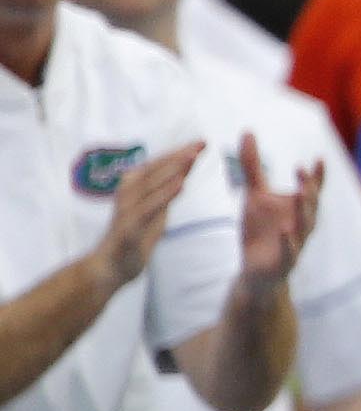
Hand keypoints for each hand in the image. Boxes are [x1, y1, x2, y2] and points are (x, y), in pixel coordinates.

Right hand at [94, 139, 203, 285]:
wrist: (109, 268)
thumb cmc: (133, 239)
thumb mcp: (155, 214)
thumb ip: (165, 195)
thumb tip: (181, 175)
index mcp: (134, 189)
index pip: (158, 167)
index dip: (178, 153)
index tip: (200, 142)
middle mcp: (128, 194)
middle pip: (155, 170)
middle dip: (179, 155)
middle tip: (201, 142)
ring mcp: (128, 210)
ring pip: (151, 184)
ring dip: (172, 169)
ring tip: (192, 156)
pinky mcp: (129, 227)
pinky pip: (149, 208)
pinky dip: (164, 195)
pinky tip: (180, 184)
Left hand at [234, 142, 317, 292]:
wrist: (256, 271)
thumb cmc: (260, 229)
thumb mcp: (254, 194)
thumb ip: (252, 165)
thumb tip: (248, 132)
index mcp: (297, 207)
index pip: (312, 189)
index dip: (317, 175)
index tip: (318, 158)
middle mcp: (301, 223)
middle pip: (310, 204)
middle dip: (308, 188)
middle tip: (302, 170)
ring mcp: (295, 242)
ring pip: (304, 225)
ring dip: (304, 210)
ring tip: (301, 194)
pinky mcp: (284, 261)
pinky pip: (289, 250)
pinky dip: (288, 242)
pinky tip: (284, 231)